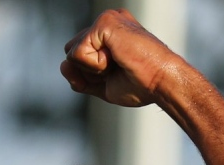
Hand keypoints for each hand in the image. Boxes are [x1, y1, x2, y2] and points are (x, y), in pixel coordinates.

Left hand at [60, 8, 185, 107]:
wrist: (161, 83)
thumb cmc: (140, 85)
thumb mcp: (103, 86)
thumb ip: (80, 79)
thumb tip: (62, 65)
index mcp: (108, 35)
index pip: (78, 57)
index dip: (91, 75)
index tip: (119, 73)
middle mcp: (106, 23)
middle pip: (71, 53)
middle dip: (88, 71)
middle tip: (118, 70)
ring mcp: (105, 20)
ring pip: (72, 53)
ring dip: (93, 69)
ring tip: (119, 63)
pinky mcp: (104, 22)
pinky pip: (78, 53)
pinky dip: (94, 66)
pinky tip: (117, 59)